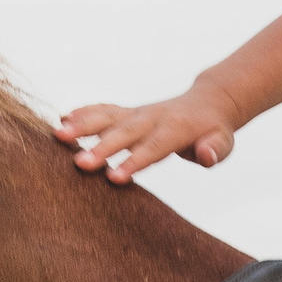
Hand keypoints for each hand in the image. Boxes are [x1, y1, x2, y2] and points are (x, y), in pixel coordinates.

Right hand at [53, 81, 244, 184]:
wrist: (206, 104)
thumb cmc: (214, 131)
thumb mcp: (223, 142)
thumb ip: (214, 150)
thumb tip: (206, 155)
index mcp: (176, 128)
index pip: (153, 147)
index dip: (134, 161)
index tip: (112, 177)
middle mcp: (152, 117)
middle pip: (124, 133)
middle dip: (101, 148)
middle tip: (78, 163)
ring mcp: (137, 112)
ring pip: (107, 117)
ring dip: (82, 125)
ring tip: (58, 135)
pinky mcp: (127, 112)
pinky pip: (103, 110)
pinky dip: (83, 113)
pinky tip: (61, 119)